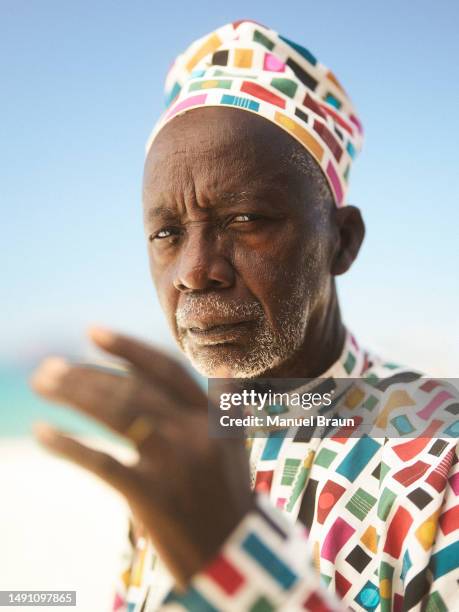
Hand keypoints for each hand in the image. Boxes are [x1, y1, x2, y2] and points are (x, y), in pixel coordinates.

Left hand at [30, 327, 253, 587]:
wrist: (235, 554)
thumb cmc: (227, 495)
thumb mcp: (234, 444)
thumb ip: (223, 405)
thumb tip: (224, 368)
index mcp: (210, 417)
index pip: (165, 370)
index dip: (128, 349)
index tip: (92, 332)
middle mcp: (193, 432)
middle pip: (132, 389)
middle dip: (86, 374)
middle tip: (48, 367)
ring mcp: (173, 462)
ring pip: (118, 412)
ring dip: (74, 394)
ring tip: (42, 383)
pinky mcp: (150, 495)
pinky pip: (101, 461)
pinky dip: (69, 445)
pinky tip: (44, 432)